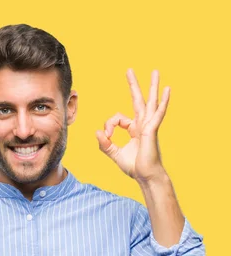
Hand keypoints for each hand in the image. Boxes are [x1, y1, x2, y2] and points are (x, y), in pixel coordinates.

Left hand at [95, 69, 170, 183]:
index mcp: (134, 129)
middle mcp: (143, 125)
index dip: (108, 125)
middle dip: (133, 85)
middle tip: (129, 70)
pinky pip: (157, 114)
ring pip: (150, 102)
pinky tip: (167, 90)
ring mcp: (149, 126)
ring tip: (155, 71)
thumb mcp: (114, 154)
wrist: (146, 176)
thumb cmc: (135, 166)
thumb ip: (105, 144)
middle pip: (138, 100)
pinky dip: (163, 102)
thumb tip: (97, 131)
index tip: (105, 135)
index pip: (117, 118)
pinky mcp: (152, 131)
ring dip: (152, 86)